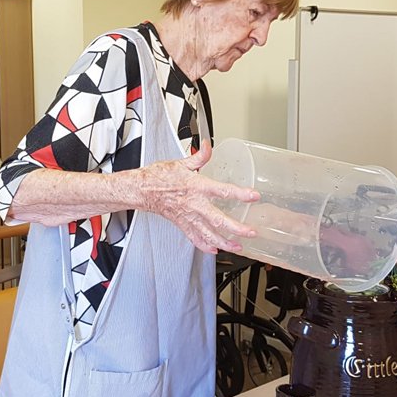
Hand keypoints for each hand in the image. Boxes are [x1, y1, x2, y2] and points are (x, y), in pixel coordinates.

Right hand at [139, 140, 258, 253]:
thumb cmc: (159, 177)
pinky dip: (205, 246)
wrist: (142, 189)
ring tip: (238, 247)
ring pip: (209, 234)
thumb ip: (199, 157)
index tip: (253, 196)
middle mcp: (194, 205)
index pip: (223, 191)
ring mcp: (188, 217)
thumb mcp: (181, 163)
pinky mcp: (182, 225)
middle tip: (250, 232)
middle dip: (236, 228)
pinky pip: (195, 238)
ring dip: (225, 242)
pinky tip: (215, 250)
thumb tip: (208, 147)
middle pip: (218, 220)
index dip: (240, 194)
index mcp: (197, 187)